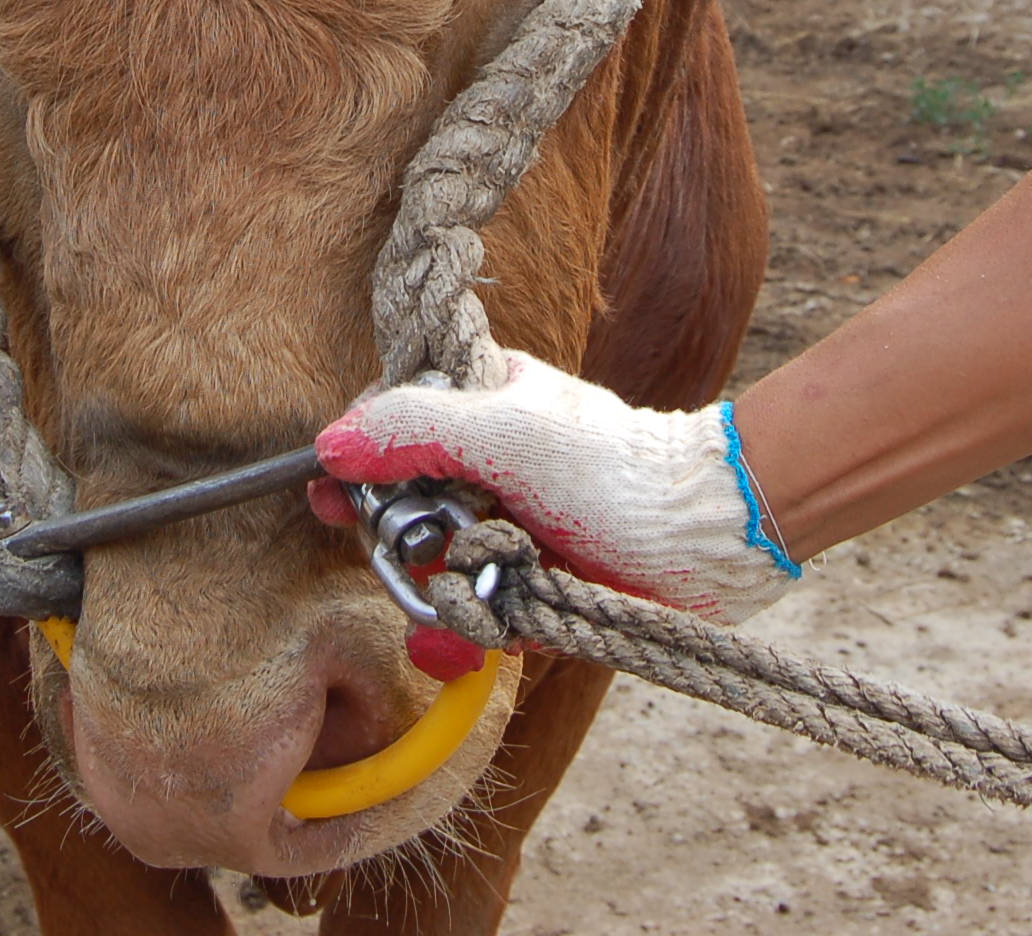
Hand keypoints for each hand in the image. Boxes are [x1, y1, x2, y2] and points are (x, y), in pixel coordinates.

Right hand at [315, 352, 801, 624]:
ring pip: (435, 570)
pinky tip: (492, 629)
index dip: (358, 463)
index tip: (334, 497)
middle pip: (402, 508)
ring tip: (477, 594)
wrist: (704, 540)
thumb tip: (327, 445)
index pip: (389, 425)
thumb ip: (411, 428)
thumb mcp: (502, 432)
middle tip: (419, 552)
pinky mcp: (529, 590)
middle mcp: (487, 465)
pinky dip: (479, 629)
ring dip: (445, 592)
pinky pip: (476, 618)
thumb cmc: (610, 468)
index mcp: (480, 402)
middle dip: (404, 541)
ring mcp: (508, 529)